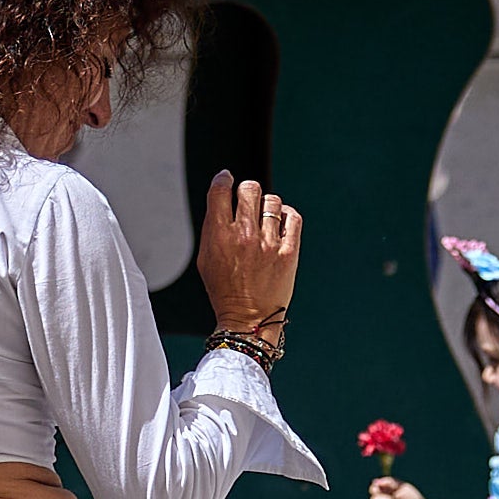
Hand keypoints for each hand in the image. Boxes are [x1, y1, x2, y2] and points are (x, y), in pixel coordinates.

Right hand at [197, 171, 300, 329]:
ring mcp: (269, 244)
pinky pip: (293, 217)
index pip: (220, 190)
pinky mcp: (289, 253)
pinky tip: (280, 224)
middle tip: (247, 202)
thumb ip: (212, 227)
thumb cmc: (225, 289)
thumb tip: (221, 197)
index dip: (223, 179)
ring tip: (263, 221)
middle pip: (249, 188)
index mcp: (219, 236)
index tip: (226, 179)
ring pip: (272, 201)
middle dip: (246, 191)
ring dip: (267, 207)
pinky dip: (287, 216)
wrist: (248, 319)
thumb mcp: (206, 258)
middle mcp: (244, 236)